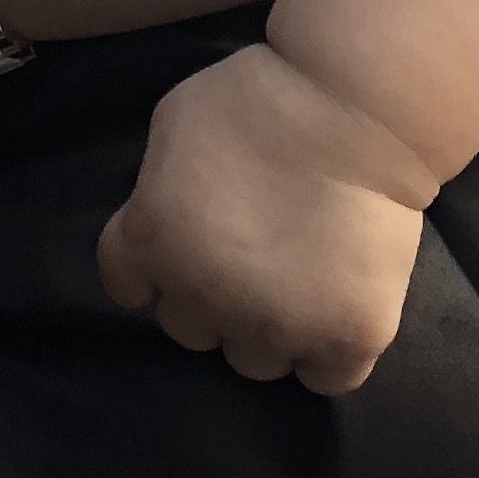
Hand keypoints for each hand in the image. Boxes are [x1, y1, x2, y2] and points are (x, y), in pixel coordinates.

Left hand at [97, 42, 435, 394]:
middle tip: (245, 259)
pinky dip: (327, 355)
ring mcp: (278, 326)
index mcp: (152, 243)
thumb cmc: (254, 100)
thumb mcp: (171, 126)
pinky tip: (334, 316)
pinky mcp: (347, 338)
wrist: (352, 109)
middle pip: (189, 329)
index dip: (152, 266)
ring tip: (292, 287)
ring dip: (264, 331)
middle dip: (208, 297)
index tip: (181, 245)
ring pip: (253, 361)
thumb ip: (158, 190)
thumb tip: (169, 220)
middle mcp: (205, 298)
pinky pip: (325, 377)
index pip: (126, 287)